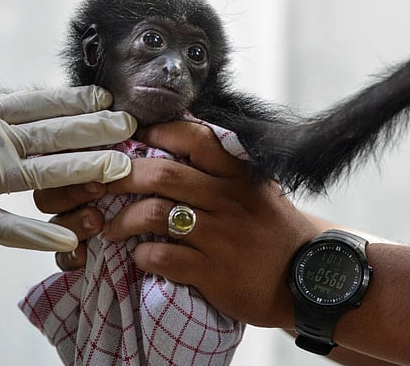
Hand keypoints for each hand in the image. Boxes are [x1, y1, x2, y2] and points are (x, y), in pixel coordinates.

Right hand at [0, 86, 136, 250]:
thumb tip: (13, 108)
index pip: (38, 103)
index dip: (74, 100)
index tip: (105, 99)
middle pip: (51, 133)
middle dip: (94, 130)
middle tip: (130, 127)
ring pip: (42, 173)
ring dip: (83, 169)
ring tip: (119, 168)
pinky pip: (8, 228)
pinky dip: (38, 235)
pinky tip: (69, 237)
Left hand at [39, 121, 318, 326]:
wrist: (310, 278)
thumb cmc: (271, 229)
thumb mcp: (255, 188)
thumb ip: (220, 166)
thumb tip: (174, 137)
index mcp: (237, 172)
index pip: (194, 136)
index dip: (157, 132)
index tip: (131, 138)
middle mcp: (228, 198)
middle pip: (162, 174)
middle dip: (121, 176)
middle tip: (100, 183)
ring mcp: (221, 235)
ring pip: (155, 215)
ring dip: (122, 220)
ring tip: (109, 227)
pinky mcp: (214, 271)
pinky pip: (163, 257)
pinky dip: (142, 256)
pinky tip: (139, 257)